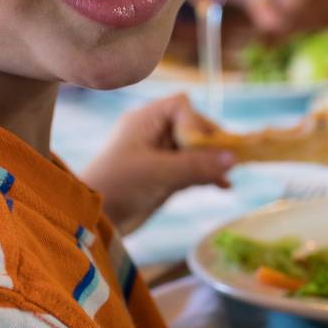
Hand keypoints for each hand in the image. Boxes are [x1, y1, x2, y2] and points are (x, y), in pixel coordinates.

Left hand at [77, 94, 234, 235]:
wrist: (94, 220)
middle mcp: (154, 134)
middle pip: (193, 128)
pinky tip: (224, 186)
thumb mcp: (158, 173)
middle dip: (211, 143)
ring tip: (229, 175)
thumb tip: (233, 158)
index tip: (204, 147)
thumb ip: (195, 165)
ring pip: (196, 151)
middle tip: (229, 161)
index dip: (196, 122)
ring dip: (213, 162)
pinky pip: (193, 170)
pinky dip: (207, 176)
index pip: (181, 107)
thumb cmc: (117, 187)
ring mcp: (161, 156)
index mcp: (146, 120)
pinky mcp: (165, 177)